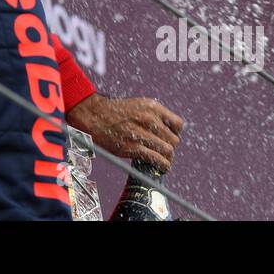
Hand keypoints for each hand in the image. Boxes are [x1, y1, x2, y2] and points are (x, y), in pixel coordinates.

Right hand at [66, 93, 183, 171]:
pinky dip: (162, 165)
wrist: (95, 115)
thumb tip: (170, 132)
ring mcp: (140, 133)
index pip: (178, 125)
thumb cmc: (118, 112)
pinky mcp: (132, 147)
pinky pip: (156, 159)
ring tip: (164, 160)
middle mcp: (148, 118)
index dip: (175, 133)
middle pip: (174, 140)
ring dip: (167, 158)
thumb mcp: (139, 105)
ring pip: (168, 151)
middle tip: (163, 150)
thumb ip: (155, 116)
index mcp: (152, 107)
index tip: (168, 137)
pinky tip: (162, 167)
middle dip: (170, 147)